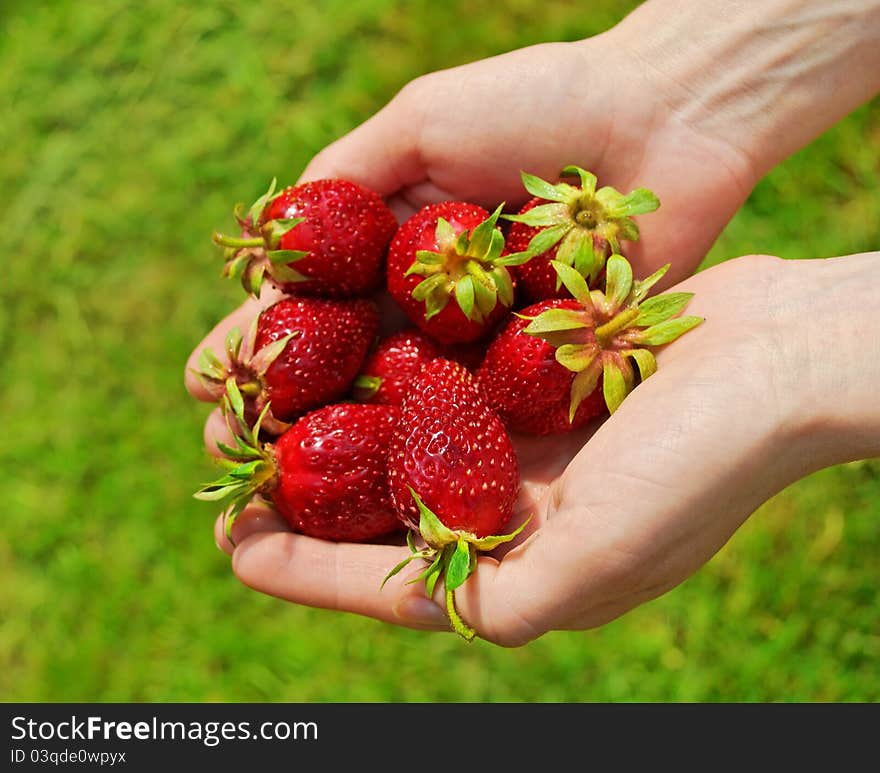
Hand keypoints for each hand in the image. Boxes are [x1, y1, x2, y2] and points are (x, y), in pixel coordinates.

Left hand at [203, 252, 879, 645]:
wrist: (779, 358)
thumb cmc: (703, 463)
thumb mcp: (602, 558)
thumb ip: (510, 598)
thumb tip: (427, 607)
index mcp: (528, 563)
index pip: (394, 579)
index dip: (309, 570)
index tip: (235, 547)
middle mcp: (519, 506)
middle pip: (388, 509)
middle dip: (310, 494)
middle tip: (232, 465)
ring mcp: (527, 441)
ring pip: (404, 440)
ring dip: (338, 425)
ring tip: (266, 405)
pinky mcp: (536, 380)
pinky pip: (443, 381)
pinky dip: (392, 372)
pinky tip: (342, 346)